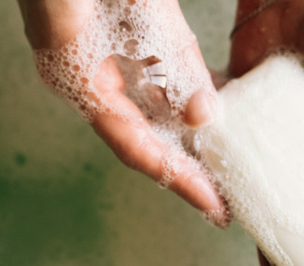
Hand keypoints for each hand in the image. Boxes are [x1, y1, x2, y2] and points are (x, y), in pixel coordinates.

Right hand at [17, 0, 228, 225]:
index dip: (175, 179)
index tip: (213, 208)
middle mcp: (93, 73)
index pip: (135, 145)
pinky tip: (213, 111)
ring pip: (157, 108)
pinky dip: (189, 94)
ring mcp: (109, 52)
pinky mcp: (130, 29)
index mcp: (78, 75)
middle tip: (224, 204)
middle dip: (186, 170)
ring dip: (189, 138)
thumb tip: (202, 113)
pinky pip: (163, 71)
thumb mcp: (121, 16)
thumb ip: (162, 60)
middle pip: (147, 136)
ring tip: (223, 169)